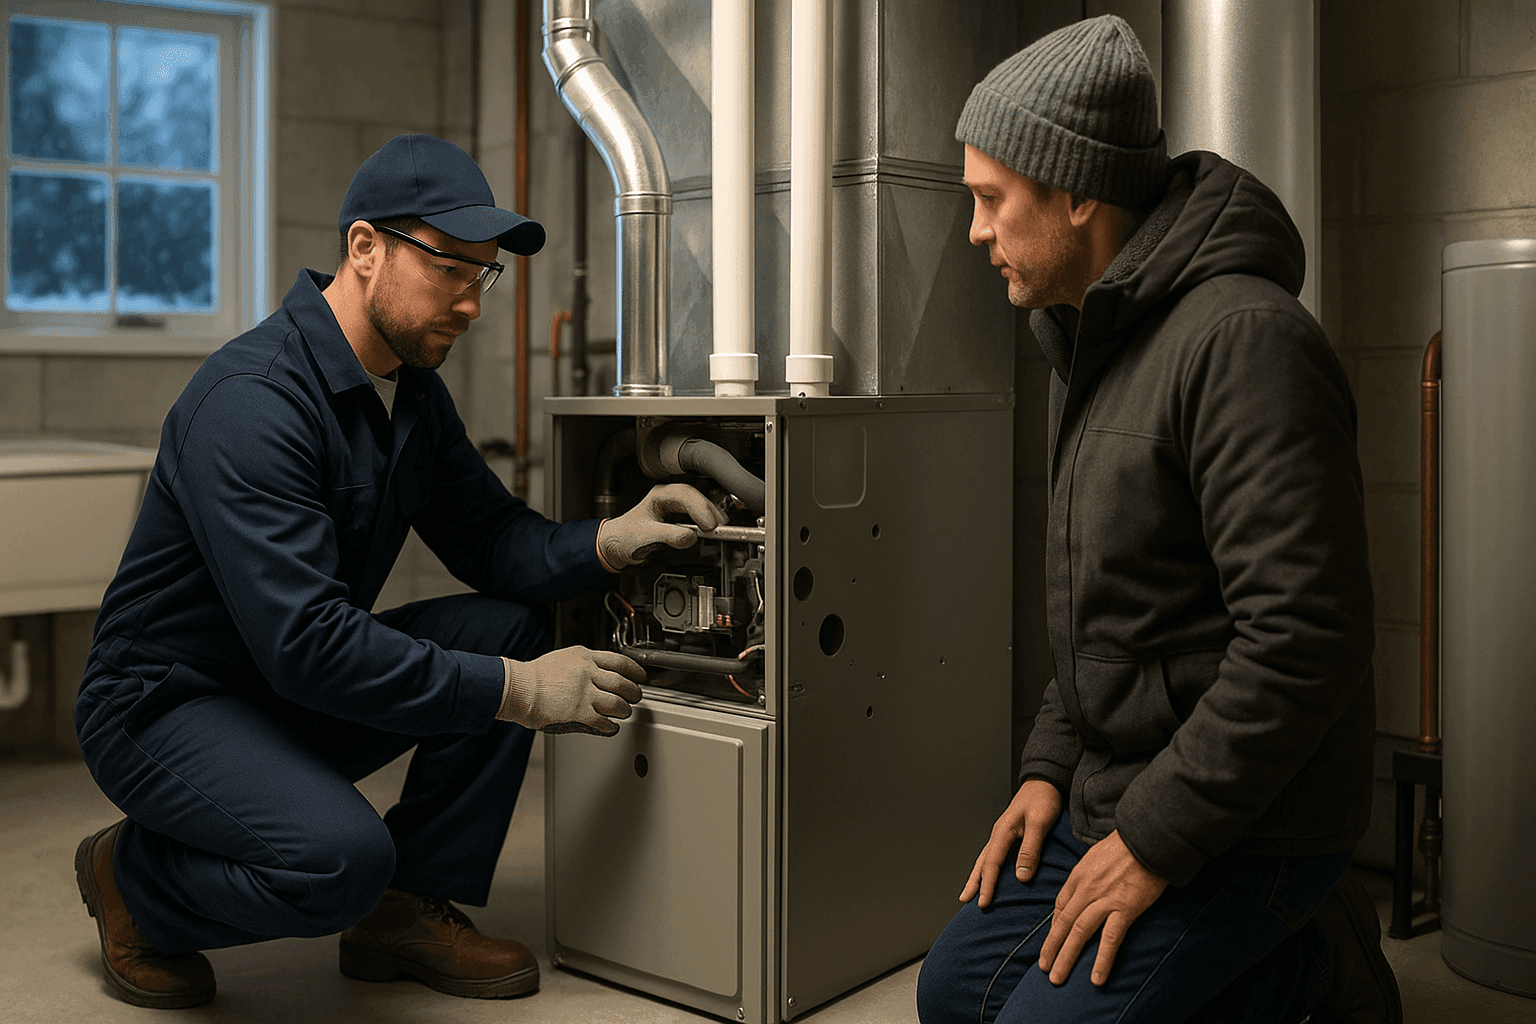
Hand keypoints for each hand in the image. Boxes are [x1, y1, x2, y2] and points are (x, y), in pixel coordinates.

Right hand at [499, 647, 645, 735]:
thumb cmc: (534, 676)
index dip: (635, 670)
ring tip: (624, 712)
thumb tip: (599, 672)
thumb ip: (583, 664)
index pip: (620, 661)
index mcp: (584, 657)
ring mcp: (584, 692)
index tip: (641, 675)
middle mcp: (588, 672)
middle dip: (634, 692)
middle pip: (623, 683)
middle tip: (636, 697)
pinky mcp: (579, 712)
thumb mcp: (563, 658)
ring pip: (618, 703)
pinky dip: (611, 726)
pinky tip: (611, 727)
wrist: (519, 687)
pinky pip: (604, 721)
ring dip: (624, 710)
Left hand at [597, 483, 728, 569]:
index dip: (699, 509)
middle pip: (695, 497)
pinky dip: (705, 519)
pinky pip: (696, 513)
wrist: (616, 545)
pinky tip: (712, 526)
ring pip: (697, 503)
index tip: (708, 524)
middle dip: (709, 510)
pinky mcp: (678, 516)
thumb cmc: (625, 537)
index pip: (684, 496)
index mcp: (658, 496)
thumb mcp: (646, 537)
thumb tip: (690, 537)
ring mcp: (673, 506)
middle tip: (719, 526)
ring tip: (720, 526)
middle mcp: (667, 497)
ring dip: (710, 513)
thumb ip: (669, 536)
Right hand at [960, 779, 1062, 908]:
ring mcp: (1002, 834)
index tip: (984, 902)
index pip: (992, 864)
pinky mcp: (1009, 834)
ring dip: (977, 876)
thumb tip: (1021, 877)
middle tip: (965, 900)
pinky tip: (989, 874)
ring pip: (985, 858)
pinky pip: (994, 855)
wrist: (1044, 782)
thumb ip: (1030, 849)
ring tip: (970, 891)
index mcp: (1003, 832)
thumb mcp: (1039, 823)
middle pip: (982, 862)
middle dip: (974, 883)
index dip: (987, 885)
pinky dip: (987, 867)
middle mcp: (999, 834)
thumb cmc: (1043, 799)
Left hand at [1038, 829, 1166, 986]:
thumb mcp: (1096, 855)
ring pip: (1078, 933)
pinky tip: (1096, 978)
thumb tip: (1084, 889)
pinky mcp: (1124, 909)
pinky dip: (1102, 960)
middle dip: (1051, 947)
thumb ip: (1087, 874)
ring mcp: (1104, 900)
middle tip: (1044, 968)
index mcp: (1079, 876)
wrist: (1148, 839)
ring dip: (1066, 957)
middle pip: (1063, 923)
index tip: (1052, 941)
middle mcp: (1086, 889)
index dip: (1054, 926)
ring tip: (1057, 977)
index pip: (1060, 905)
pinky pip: (1110, 939)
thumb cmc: (1126, 846)